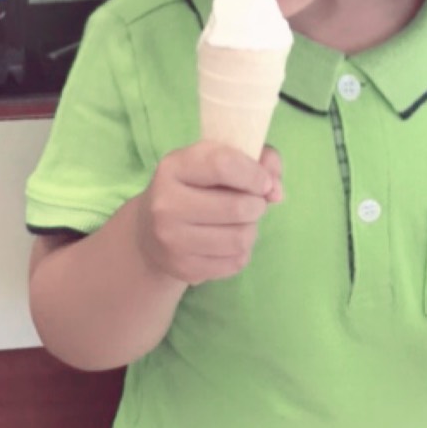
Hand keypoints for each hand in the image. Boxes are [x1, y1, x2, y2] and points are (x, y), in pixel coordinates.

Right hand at [133, 141, 282, 285]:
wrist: (150, 229)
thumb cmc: (196, 186)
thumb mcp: (220, 159)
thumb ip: (259, 160)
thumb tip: (276, 191)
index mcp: (175, 167)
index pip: (224, 165)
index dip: (254, 174)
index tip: (263, 182)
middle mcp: (166, 203)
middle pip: (238, 207)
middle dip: (257, 205)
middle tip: (252, 204)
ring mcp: (171, 239)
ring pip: (240, 238)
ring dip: (251, 229)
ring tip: (240, 222)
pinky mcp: (183, 268)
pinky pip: (235, 262)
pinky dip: (242, 251)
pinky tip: (228, 242)